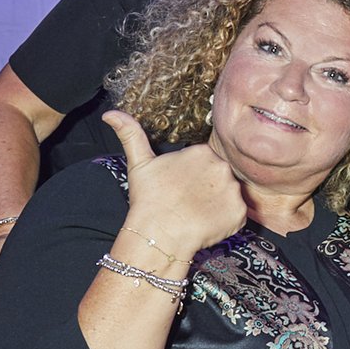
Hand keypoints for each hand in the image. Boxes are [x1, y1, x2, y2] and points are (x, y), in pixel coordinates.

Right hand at [105, 111, 246, 257]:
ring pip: (228, 195)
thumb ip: (131, 134)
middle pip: (219, 176)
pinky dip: (224, 221)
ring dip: (217, 203)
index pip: (204, 162)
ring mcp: (233, 190)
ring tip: (195, 212)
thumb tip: (110, 114)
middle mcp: (222, 166)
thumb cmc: (148, 200)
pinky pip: (236, 215)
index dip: (192, 176)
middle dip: (206, 187)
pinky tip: (206, 224)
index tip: (181, 186)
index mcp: (202, 152)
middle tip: (187, 201)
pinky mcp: (239, 212)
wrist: (158, 234)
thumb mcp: (139, 163)